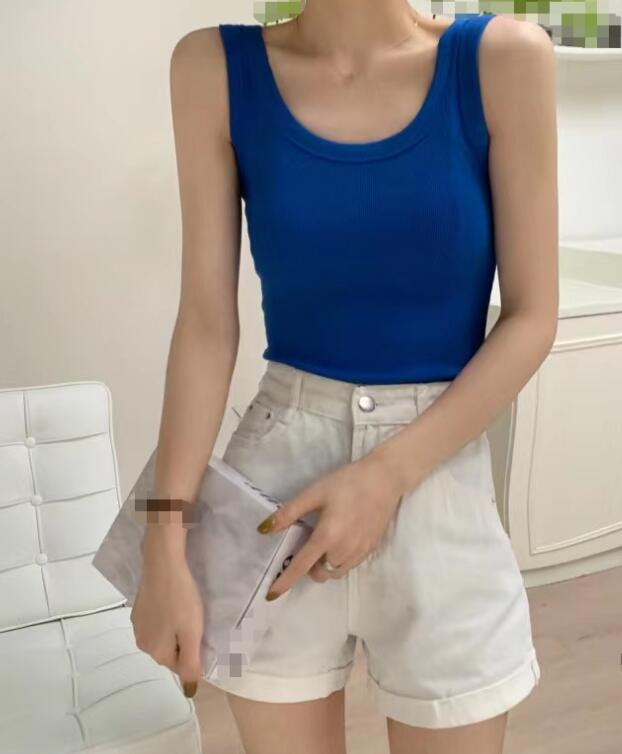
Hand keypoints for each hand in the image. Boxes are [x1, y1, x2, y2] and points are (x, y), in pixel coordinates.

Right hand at [130, 535, 203, 697]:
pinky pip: (156, 622)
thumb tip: (189, 690)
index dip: (194, 650)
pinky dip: (166, 616)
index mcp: (155, 651)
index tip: (200, 631)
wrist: (163, 563)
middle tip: (193, 618)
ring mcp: (137, 624)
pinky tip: (172, 601)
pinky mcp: (138, 608)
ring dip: (175, 628)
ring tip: (184, 608)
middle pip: (170, 651)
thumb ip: (191, 663)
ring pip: (163, 636)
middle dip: (183, 640)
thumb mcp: (192, 633)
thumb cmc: (181, 598)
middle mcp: (142, 643)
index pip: (180, 665)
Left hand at [258, 452, 404, 598]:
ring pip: (335, 573)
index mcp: (327, 536)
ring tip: (324, 543)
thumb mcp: (314, 492)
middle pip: (319, 573)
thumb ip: (289, 512)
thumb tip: (264, 529)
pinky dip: (339, 562)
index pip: (300, 566)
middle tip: (307, 544)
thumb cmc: (346, 482)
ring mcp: (360, 552)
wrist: (384, 479)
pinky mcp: (371, 550)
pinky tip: (341, 542)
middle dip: (308, 567)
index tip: (271, 595)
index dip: (285, 581)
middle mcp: (343, 550)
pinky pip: (349, 566)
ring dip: (324, 566)